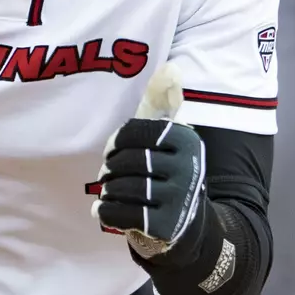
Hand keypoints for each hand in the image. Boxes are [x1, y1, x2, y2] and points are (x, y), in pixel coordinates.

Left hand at [91, 65, 206, 257]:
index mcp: (186, 141)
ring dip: (109, 190)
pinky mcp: (165, 224)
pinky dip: (106, 210)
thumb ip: (164, 102)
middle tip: (108, 176)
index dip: (116, 144)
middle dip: (111, 170)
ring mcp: (178, 198)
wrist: (191, 226)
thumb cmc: (169, 174)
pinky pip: (121, 212)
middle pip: (127, 162)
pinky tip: (102, 208)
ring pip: (122, 187)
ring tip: (110, 191)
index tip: (113, 152)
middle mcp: (187, 167)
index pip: (136, 133)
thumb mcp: (170, 139)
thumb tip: (171, 67)